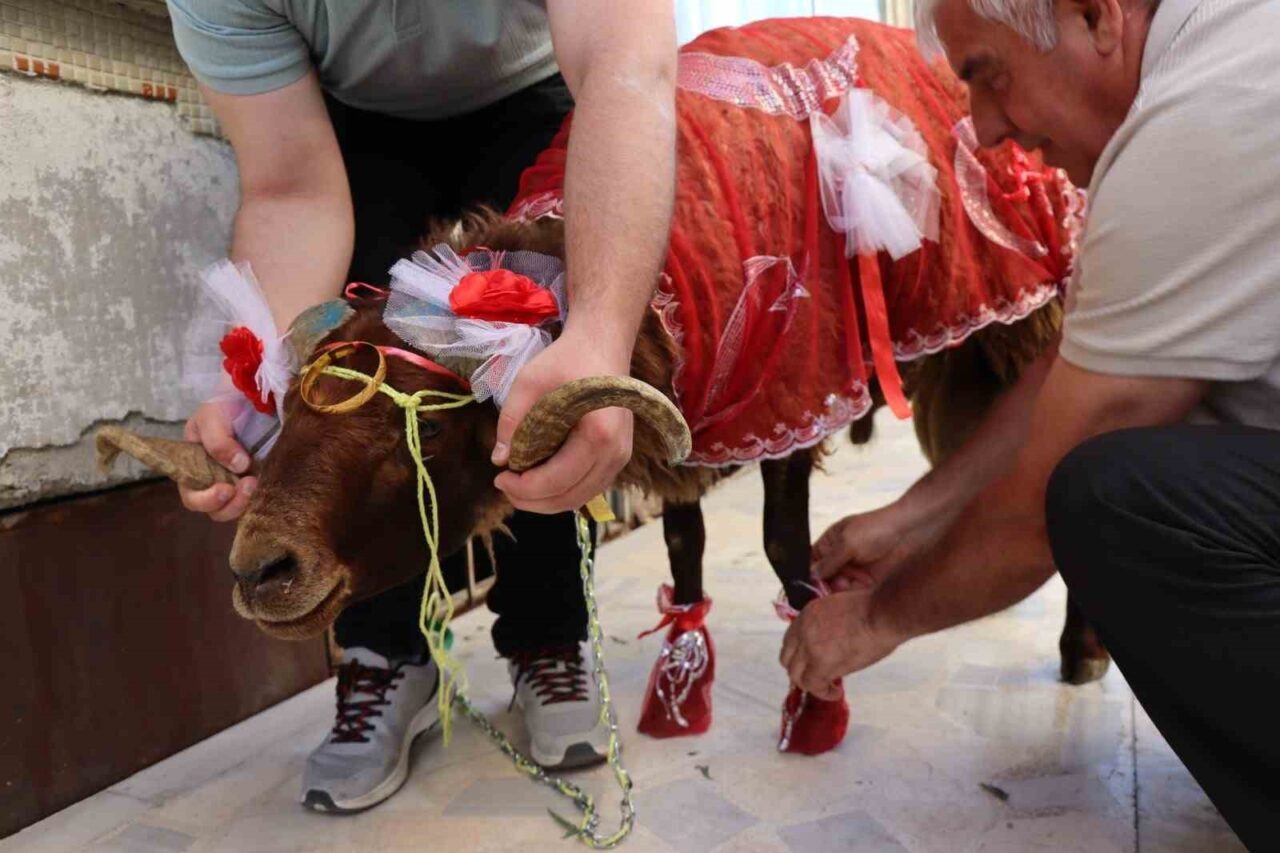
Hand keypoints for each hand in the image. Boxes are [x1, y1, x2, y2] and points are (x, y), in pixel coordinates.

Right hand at [179, 399, 256, 521]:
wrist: (249, 397)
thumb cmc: (222, 406)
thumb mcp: (211, 418)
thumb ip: (218, 442)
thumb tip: (239, 467)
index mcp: (192, 469)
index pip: (192, 497)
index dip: (205, 500)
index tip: (225, 489)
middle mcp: (212, 481)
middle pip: (216, 510)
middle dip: (231, 505)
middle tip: (248, 484)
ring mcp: (235, 482)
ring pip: (236, 509)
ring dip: (246, 502)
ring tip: (256, 481)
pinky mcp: (255, 480)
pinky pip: (256, 499)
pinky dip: (260, 497)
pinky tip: (266, 482)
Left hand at [492, 328, 633, 513]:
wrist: (603, 345)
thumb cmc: (567, 359)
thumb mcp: (529, 382)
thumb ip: (511, 421)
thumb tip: (500, 460)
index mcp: (599, 434)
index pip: (558, 480)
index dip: (524, 488)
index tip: (499, 478)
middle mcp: (616, 452)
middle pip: (570, 497)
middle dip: (533, 501)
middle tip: (505, 487)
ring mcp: (621, 457)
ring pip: (581, 497)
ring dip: (548, 500)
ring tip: (520, 487)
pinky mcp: (619, 457)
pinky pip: (589, 487)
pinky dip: (563, 491)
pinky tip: (541, 479)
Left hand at [779, 589, 902, 698]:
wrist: (881, 613)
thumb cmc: (871, 607)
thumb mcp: (839, 607)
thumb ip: (828, 623)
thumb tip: (833, 639)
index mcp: (807, 615)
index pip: (790, 640)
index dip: (798, 654)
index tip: (809, 661)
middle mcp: (803, 631)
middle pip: (788, 659)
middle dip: (799, 670)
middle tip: (814, 676)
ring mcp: (810, 648)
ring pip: (797, 675)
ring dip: (810, 683)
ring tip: (825, 687)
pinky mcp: (822, 664)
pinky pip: (814, 686)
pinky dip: (823, 693)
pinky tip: (836, 693)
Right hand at [811, 503, 921, 590]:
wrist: (907, 531)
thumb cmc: (874, 530)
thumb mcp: (847, 543)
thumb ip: (829, 561)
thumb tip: (810, 575)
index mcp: (829, 543)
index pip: (811, 562)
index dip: (809, 575)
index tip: (810, 588)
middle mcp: (838, 557)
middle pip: (823, 578)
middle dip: (826, 584)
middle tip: (836, 586)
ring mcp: (852, 568)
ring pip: (838, 586)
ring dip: (842, 588)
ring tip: (852, 583)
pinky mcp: (866, 579)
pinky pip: (853, 590)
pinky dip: (854, 591)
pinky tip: (861, 586)